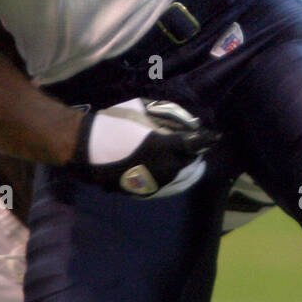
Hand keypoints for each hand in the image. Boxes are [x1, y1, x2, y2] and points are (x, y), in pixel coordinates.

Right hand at [78, 98, 217, 196]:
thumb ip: (170, 115)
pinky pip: (167, 188)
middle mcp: (166, 170)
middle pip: (192, 164)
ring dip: (187, 169)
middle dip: (195, 154)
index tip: (215, 137)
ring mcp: (155, 184)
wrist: (86, 147)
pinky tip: (172, 172)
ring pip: (182, 179)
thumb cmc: (115, 122)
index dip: (207, 140)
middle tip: (195, 146)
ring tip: (186, 160)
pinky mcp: (143, 193)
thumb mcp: (143, 109)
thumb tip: (189, 124)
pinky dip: (174, 180)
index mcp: (168, 148)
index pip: (197, 144)